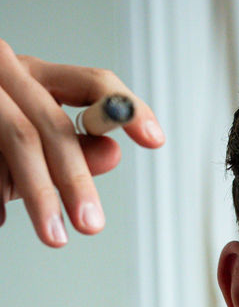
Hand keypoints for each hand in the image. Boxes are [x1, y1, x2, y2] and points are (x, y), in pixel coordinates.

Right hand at [0, 39, 163, 245]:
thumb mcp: (26, 136)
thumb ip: (71, 146)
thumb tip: (112, 151)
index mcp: (33, 75)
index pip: (92, 83)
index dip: (127, 108)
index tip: (154, 140)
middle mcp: (5, 70)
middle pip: (52, 122)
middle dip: (75, 179)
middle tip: (92, 224)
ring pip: (17, 138)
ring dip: (38, 193)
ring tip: (54, 236)